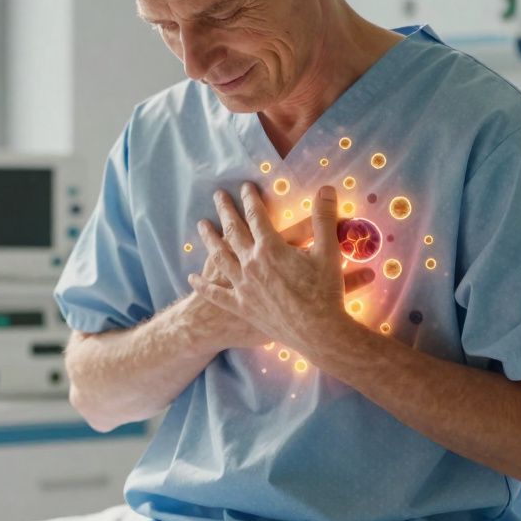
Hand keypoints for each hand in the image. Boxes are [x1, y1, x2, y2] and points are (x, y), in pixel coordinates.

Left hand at [188, 183, 373, 358]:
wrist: (317, 332)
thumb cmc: (325, 292)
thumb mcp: (329, 251)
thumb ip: (324, 218)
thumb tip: (325, 189)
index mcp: (270, 248)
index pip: (256, 216)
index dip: (250, 199)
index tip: (245, 187)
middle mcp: (250, 263)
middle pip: (233, 231)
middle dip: (225, 211)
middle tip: (217, 196)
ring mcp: (242, 285)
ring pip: (220, 257)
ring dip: (209, 239)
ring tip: (202, 225)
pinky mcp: (240, 306)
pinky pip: (215, 294)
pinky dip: (203, 285)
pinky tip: (192, 278)